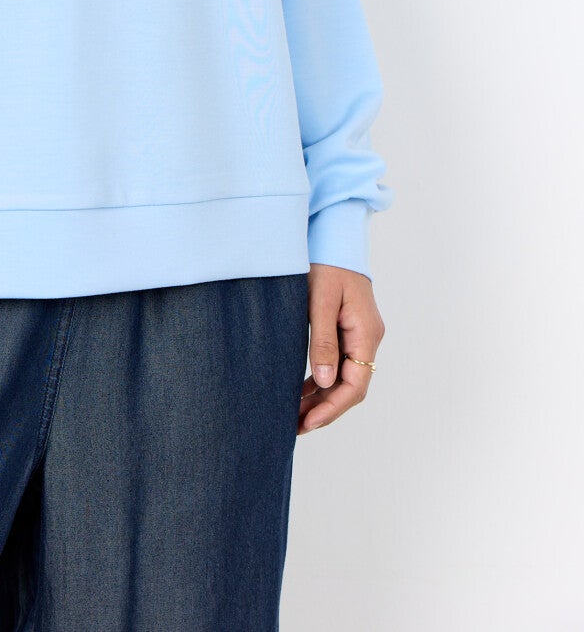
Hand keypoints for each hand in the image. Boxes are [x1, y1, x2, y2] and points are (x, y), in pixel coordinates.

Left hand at [297, 262, 384, 435]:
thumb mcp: (320, 301)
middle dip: (325, 408)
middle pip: (351, 385)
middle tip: (296, 426)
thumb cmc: (327, 263)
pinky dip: (321, 379)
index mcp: (366, 333)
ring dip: (321, 397)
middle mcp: (367, 337)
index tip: (309, 422)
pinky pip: (337, 362)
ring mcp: (358, 334)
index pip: (355, 384)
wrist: (334, 235)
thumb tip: (324, 382)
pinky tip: (301, 390)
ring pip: (343, 377)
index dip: (333, 407)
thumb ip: (322, 341)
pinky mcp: (347, 328)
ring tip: (295, 415)